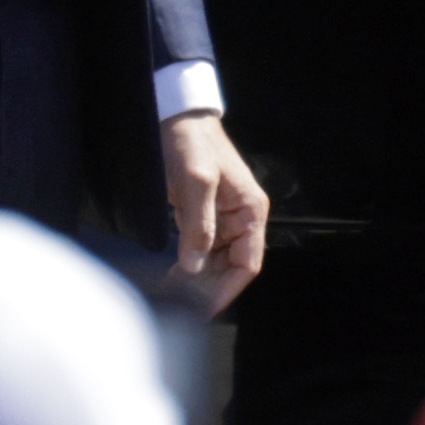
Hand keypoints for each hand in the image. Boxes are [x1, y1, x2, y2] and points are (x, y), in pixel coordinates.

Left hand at [159, 110, 265, 309]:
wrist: (174, 116)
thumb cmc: (190, 142)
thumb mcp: (196, 181)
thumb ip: (198, 225)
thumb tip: (194, 266)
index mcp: (251, 211)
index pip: (248, 265)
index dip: (226, 290)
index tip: (201, 308)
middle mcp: (242, 218)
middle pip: (232, 268)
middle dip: (209, 288)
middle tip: (180, 305)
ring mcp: (223, 218)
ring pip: (216, 263)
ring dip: (198, 281)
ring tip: (174, 296)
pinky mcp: (203, 216)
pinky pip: (202, 249)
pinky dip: (190, 265)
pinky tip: (173, 276)